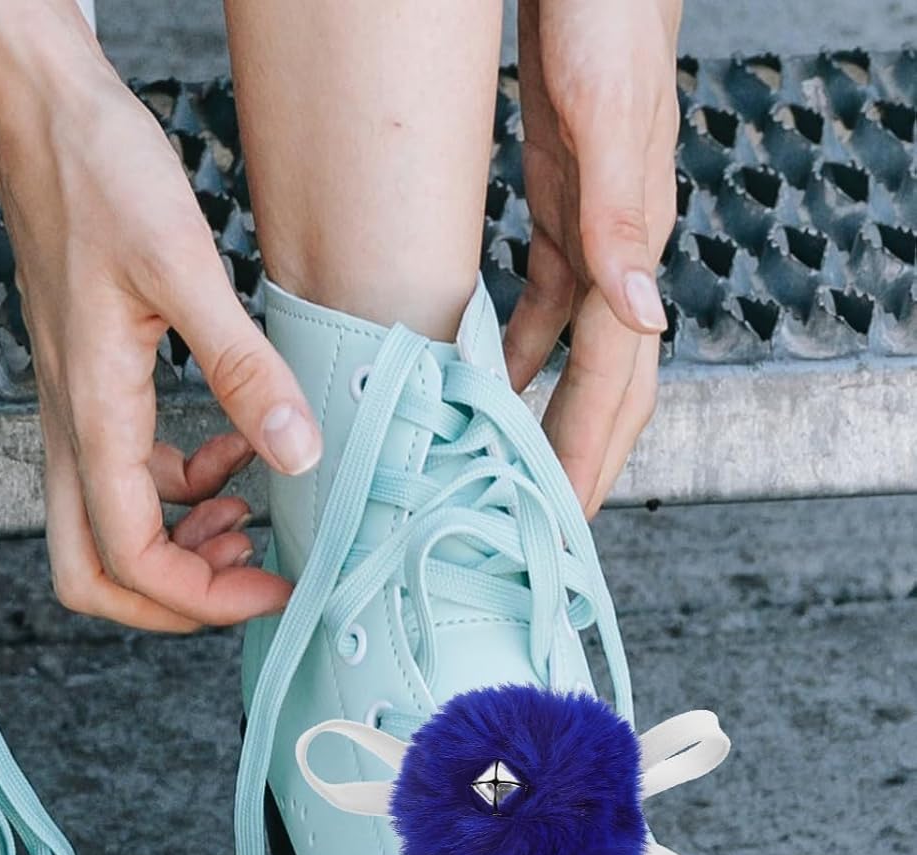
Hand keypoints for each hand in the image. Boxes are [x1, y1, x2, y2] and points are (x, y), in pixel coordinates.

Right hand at [0, 0, 319, 629]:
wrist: (42, 120)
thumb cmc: (98, 177)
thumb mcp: (184, 267)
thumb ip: (241, 368)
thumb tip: (300, 456)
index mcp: (92, 416)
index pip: (131, 561)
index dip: (206, 597)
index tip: (278, 586)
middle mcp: (72, 433)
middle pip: (94, 576)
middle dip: (173, 603)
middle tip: (252, 580)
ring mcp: (77, 417)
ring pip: (109, 536)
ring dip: (182, 551)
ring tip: (256, 522)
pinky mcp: (93, 394)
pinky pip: (129, 481)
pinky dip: (185, 493)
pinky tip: (237, 455)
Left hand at [504, 0, 681, 515]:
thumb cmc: (605, 16)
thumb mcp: (604, 113)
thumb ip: (618, 217)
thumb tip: (644, 318)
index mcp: (632, 242)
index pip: (615, 378)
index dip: (587, 453)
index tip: (560, 521)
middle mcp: (620, 252)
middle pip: (605, 384)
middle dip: (574, 460)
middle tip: (538, 532)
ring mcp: (591, 235)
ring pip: (574, 357)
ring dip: (544, 419)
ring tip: (506, 481)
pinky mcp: (560, 212)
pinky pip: (542, 308)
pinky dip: (516, 355)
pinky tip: (481, 387)